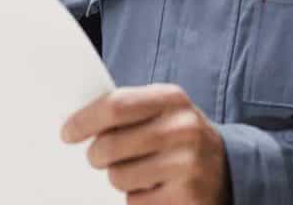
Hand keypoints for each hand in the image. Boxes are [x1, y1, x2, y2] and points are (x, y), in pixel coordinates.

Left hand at [61, 84, 229, 204]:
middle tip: (96, 157)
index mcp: (171, 98)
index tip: (67, 133)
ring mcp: (188, 165)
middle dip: (94, 155)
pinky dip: (135, 198)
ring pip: (118, 177)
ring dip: (117, 178)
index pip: (116, 106)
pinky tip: (151, 188)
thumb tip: (76, 123)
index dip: (84, 121)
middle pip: (111, 145)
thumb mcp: (161, 110)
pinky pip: (135, 202)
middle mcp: (183, 128)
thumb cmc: (178, 136)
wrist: (226, 168)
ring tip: (134, 171)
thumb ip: (126, 109)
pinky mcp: (187, 198)